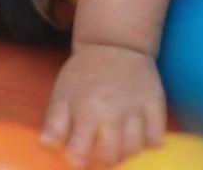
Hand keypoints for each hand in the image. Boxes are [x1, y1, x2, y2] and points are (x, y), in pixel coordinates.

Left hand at [40, 42, 164, 166]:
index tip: (77, 155)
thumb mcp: (62, 93)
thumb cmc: (83, 73)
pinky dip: (149, 142)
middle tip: (98, 150)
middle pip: (110, 157)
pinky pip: (156, 138)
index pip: (81, 153)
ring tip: (116, 142)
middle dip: (102, 160)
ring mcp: (136, 110)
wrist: (113, 44)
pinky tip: (139, 134)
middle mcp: (112, 113)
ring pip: (134, 150)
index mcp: (86, 111)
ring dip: (124, 152)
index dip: (77, 160)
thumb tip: (47, 147)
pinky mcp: (155, 105)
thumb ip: (54, 123)